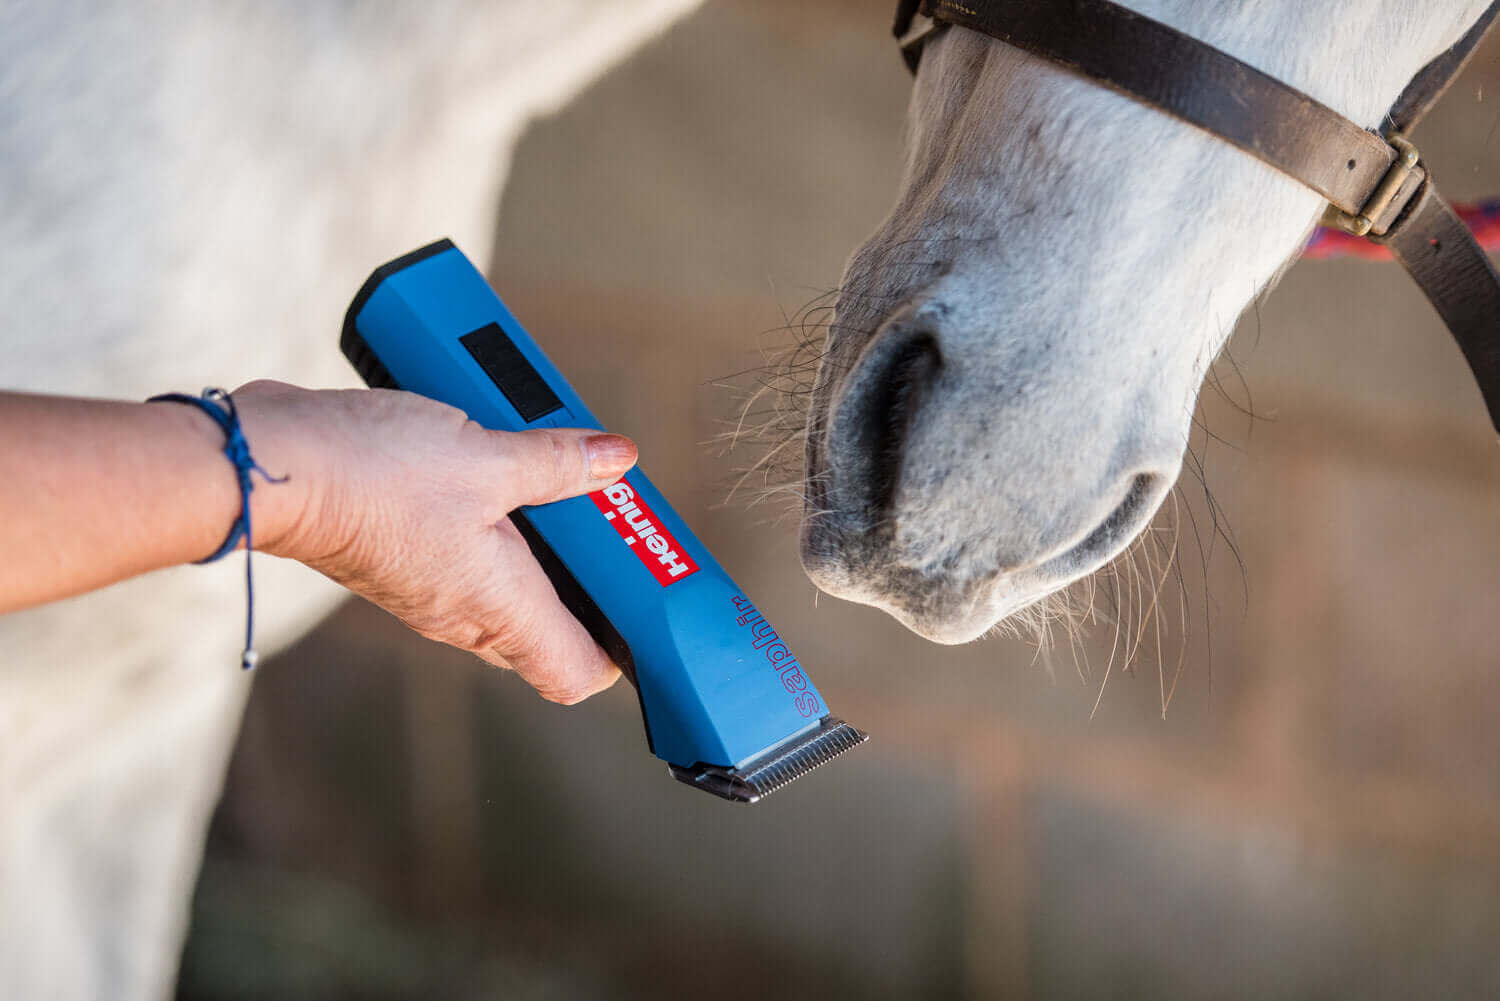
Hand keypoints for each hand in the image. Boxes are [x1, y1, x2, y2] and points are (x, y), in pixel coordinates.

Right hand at [235, 380, 637, 703]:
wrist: (266, 466)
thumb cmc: (373, 475)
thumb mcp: (487, 458)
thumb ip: (558, 463)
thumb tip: (615, 460)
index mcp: (501, 607)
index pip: (575, 674)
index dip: (621, 657)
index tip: (648, 615)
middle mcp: (466, 614)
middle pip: (548, 629)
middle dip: (590, 587)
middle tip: (618, 531)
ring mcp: (432, 590)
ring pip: (508, 587)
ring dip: (541, 547)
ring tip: (564, 485)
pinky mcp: (404, 558)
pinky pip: (468, 557)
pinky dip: (495, 525)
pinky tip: (501, 471)